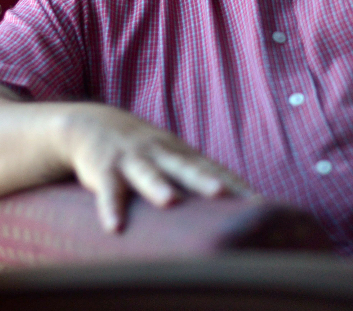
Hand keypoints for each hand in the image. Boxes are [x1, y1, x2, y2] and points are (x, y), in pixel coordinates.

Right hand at [56, 103, 255, 231]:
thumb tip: (234, 211)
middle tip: (222, 193)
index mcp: (182, 154)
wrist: (93, 124)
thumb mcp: (172, 158)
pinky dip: (110, 207)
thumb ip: (197, 179)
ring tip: (169, 201)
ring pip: (147, 173)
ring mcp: (133, 160)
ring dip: (158, 186)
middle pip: (186, 167)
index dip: (236, 186)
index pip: (215, 170)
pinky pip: (108, 190)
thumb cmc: (144, 151)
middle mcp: (161, 154)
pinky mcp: (105, 170)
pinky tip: (114, 226)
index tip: (259, 205)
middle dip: (204, 180)